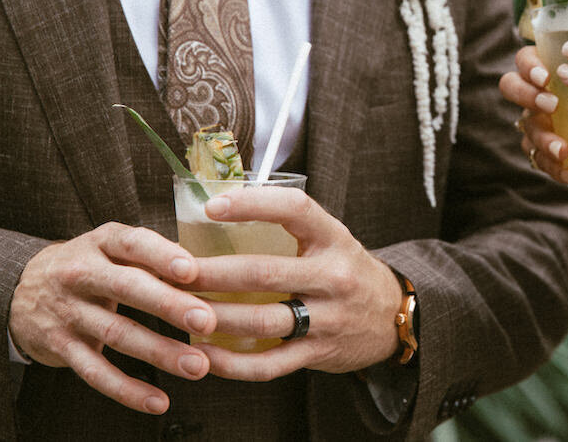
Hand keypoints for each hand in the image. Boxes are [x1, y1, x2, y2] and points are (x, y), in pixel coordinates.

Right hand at [8, 222, 216, 414]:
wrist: (21, 288)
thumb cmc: (91, 264)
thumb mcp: (113, 247)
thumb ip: (154, 255)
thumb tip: (206, 269)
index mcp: (101, 242)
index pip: (132, 243)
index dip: (162, 256)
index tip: (191, 270)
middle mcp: (81, 274)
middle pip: (126, 288)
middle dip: (169, 305)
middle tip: (206, 321)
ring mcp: (68, 311)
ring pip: (116, 333)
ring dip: (159, 352)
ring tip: (197, 366)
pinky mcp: (61, 347)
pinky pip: (95, 371)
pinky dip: (127, 389)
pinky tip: (158, 402)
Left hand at [187, 187, 401, 379]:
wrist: (393, 316)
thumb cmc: (345, 269)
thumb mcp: (330, 239)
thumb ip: (289, 227)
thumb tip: (218, 208)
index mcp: (334, 238)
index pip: (295, 209)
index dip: (252, 204)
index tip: (212, 206)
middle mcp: (335, 276)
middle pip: (263, 273)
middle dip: (210, 274)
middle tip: (174, 272)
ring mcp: (329, 318)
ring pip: (262, 321)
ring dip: (214, 318)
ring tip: (179, 311)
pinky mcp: (320, 353)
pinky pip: (269, 363)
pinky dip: (231, 362)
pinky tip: (202, 353)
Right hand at [499, 45, 567, 183]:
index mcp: (550, 68)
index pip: (525, 59)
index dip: (529, 67)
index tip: (545, 77)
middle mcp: (537, 92)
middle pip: (511, 87)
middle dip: (527, 96)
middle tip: (551, 105)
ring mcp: (538, 122)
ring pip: (526, 127)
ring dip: (543, 138)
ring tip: (563, 149)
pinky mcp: (545, 150)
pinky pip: (540, 159)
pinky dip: (555, 167)